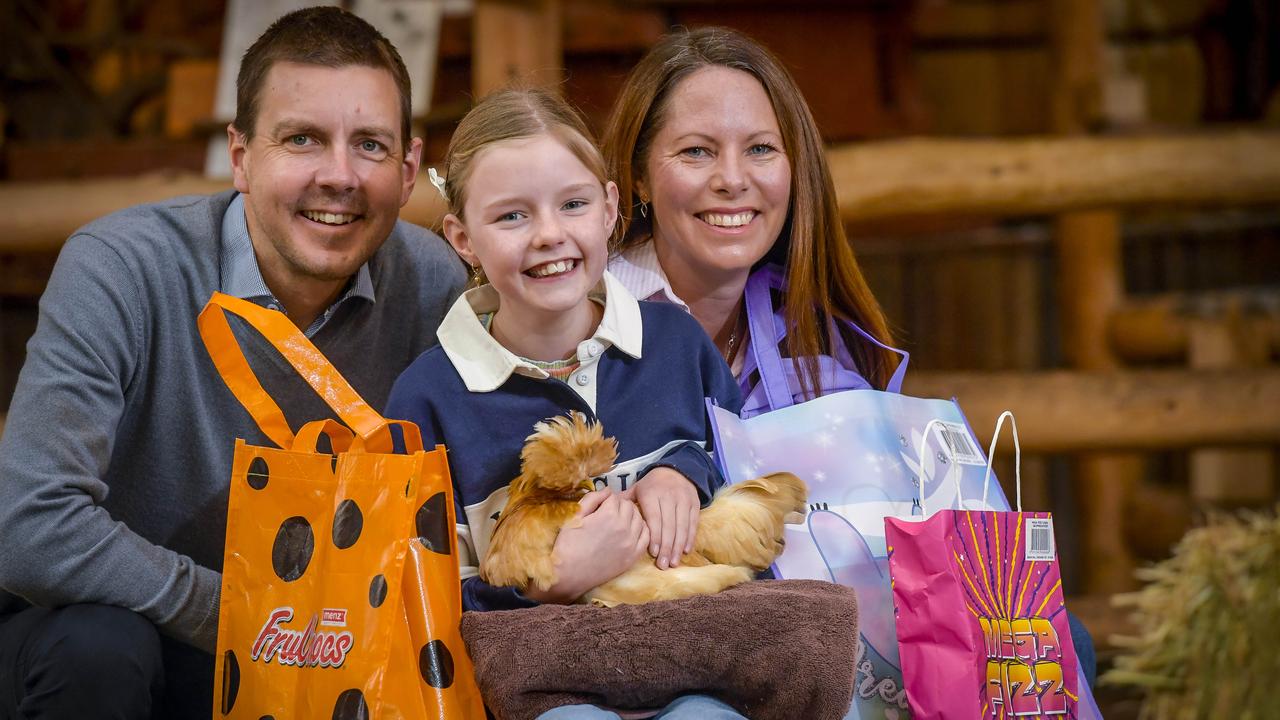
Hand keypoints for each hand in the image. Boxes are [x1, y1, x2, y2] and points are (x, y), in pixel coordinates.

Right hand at [524, 489, 648, 603]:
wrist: (570, 574)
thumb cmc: (568, 544)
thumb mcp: (575, 515)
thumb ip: (592, 499)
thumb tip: (608, 490)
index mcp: (608, 514)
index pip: (615, 497)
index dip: (607, 499)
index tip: (601, 506)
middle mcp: (624, 526)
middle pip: (629, 506)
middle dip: (620, 506)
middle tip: (609, 513)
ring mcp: (631, 542)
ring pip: (640, 519)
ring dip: (631, 516)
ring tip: (620, 521)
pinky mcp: (633, 556)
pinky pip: (646, 537)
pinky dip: (641, 530)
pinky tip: (631, 531)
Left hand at [626, 467, 699, 569]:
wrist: (676, 471)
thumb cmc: (652, 485)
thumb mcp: (637, 488)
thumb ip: (625, 501)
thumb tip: (608, 509)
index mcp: (651, 493)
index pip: (654, 518)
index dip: (654, 536)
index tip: (653, 553)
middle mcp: (669, 496)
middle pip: (669, 525)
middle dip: (666, 547)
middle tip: (663, 565)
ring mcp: (683, 499)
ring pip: (682, 526)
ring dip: (678, 546)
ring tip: (673, 562)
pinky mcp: (695, 503)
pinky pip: (693, 523)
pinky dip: (690, 538)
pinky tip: (685, 551)